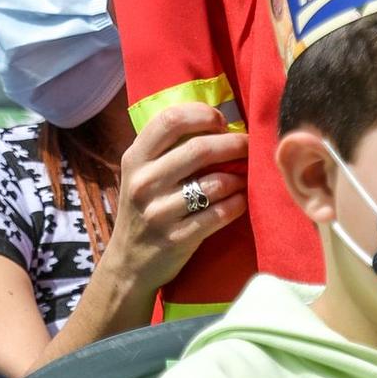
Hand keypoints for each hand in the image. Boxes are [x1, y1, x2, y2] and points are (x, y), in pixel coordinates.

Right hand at [97, 103, 247, 295]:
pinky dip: (237, 203)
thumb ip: (166, 149)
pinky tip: (241, 199)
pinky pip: (219, 213)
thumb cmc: (143, 209)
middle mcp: (144, 182)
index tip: (221, 120)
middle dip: (233, 143)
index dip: (202, 114)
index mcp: (134, 158)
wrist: (128, 263)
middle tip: (248, 145)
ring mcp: (159, 212)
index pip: (169, 119)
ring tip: (245, 175)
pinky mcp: (178, 238)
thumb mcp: (141, 174)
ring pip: (214, 182)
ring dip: (239, 176)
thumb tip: (215, 121)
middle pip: (199, 148)